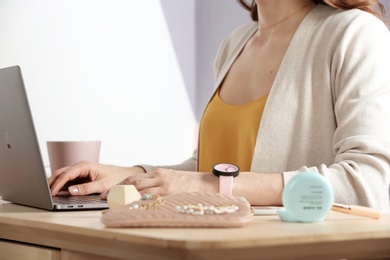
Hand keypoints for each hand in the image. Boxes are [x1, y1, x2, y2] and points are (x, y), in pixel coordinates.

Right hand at [48, 161, 144, 195]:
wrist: (123, 176)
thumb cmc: (114, 178)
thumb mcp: (101, 185)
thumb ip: (86, 188)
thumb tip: (71, 190)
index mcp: (84, 166)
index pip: (66, 174)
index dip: (57, 184)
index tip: (52, 192)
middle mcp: (80, 167)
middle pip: (61, 173)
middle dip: (52, 182)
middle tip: (44, 193)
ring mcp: (80, 172)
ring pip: (63, 177)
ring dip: (55, 184)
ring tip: (48, 194)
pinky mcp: (80, 177)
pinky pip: (68, 181)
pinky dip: (61, 186)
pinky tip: (57, 193)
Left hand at [100, 168, 217, 198]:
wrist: (206, 182)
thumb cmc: (189, 183)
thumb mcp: (171, 178)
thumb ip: (158, 183)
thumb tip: (142, 192)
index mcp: (157, 173)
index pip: (133, 178)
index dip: (119, 184)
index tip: (107, 191)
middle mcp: (158, 176)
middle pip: (132, 182)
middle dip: (116, 189)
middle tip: (104, 197)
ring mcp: (163, 184)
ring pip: (138, 188)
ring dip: (123, 195)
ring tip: (112, 202)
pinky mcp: (169, 191)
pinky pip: (151, 197)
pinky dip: (139, 200)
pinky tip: (130, 205)